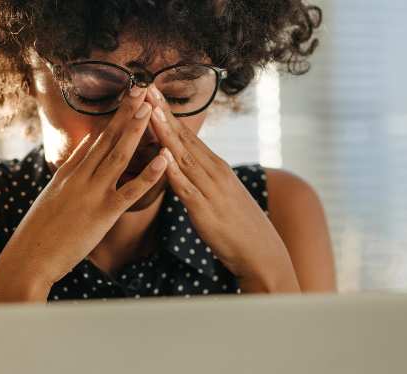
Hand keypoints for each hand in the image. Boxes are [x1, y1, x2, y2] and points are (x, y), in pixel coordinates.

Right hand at [0, 86, 168, 292]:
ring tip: (151, 109)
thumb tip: (83, 149)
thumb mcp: (51, 197)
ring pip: (119, 156)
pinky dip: (149, 174)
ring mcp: (92, 193)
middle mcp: (80, 177)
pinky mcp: (103, 214)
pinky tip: (164, 159)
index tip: (127, 98)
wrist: (29, 257)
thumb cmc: (38, 234)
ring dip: (136, 131)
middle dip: (126, 113)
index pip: (95, 140)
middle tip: (142, 90)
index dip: (113, 118)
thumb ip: (68, 173)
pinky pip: (131, 191)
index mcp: (68, 173)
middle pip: (107, 139)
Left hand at [144, 84, 299, 291]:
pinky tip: (162, 158)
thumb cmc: (238, 227)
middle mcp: (214, 173)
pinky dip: (174, 172)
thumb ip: (202, 179)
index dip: (167, 113)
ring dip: (165, 134)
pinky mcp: (205, 211)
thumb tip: (184, 167)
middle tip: (145, 87)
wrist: (261, 253)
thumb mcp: (220, 195)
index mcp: (216, 168)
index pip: (187, 135)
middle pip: (184, 138)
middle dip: (162, 113)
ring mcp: (211, 190)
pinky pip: (187, 189)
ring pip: (183, 157)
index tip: (152, 92)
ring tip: (149, 112)